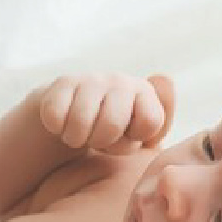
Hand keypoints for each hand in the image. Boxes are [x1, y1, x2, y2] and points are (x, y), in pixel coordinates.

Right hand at [37, 73, 176, 153]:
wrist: (73, 116)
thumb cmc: (114, 132)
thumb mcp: (141, 136)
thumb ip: (158, 122)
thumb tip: (165, 79)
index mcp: (145, 93)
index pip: (150, 122)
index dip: (134, 140)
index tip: (126, 138)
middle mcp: (120, 80)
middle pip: (111, 125)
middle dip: (102, 142)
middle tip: (98, 139)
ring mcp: (91, 79)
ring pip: (80, 124)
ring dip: (77, 137)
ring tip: (81, 133)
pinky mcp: (62, 83)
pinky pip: (56, 117)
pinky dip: (57, 128)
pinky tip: (63, 123)